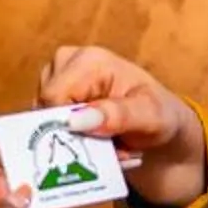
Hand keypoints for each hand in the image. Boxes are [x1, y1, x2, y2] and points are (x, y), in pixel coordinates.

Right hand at [38, 45, 206, 207]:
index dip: (70, 129)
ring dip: (73, 140)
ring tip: (106, 143)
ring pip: (43, 121)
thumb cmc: (160, 116)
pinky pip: (46, 125)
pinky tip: (95, 141)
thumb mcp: (151, 117)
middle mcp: (67, 62)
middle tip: (109, 147)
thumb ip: (119, 116)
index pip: (53, 100)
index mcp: (89, 60)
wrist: (164, 126)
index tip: (103, 143)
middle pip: (45, 110)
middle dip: (74, 137)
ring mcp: (57, 78)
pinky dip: (69, 139)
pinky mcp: (54, 95)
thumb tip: (77, 119)